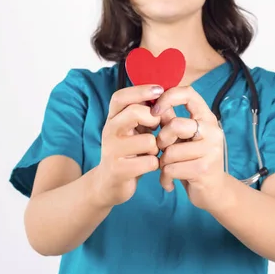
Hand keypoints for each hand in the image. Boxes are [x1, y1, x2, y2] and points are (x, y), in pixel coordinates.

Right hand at [93, 84, 162, 206]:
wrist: (109, 184)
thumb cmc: (128, 152)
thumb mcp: (133, 129)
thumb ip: (144, 113)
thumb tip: (165, 95)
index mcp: (112, 118)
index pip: (120, 97)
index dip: (140, 90)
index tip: (160, 89)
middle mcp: (109, 131)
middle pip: (134, 112)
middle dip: (153, 119)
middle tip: (156, 128)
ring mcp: (112, 151)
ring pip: (148, 140)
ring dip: (156, 147)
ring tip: (151, 152)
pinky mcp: (119, 170)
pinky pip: (150, 162)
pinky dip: (155, 164)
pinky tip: (149, 166)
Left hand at [152, 86, 226, 210]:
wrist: (213, 192)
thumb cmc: (193, 160)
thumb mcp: (183, 138)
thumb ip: (170, 120)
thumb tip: (151, 101)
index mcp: (206, 117)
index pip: (188, 93)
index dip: (167, 97)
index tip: (154, 111)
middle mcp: (212, 130)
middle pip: (175, 125)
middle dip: (161, 140)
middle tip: (163, 151)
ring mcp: (211, 150)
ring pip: (170, 151)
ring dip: (163, 163)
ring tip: (168, 169)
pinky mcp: (204, 169)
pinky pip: (171, 169)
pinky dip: (165, 178)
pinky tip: (169, 182)